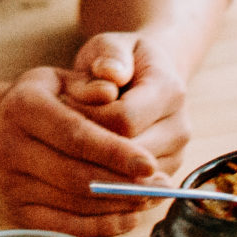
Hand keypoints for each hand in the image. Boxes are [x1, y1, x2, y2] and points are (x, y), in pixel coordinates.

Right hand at [0, 66, 167, 236]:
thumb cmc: (46, 101)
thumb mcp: (66, 79)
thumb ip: (91, 83)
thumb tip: (112, 89)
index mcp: (21, 107)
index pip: (74, 134)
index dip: (115, 152)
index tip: (150, 164)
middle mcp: (6, 146)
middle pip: (75, 175)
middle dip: (123, 184)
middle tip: (161, 186)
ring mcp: (8, 183)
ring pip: (73, 203)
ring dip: (118, 206)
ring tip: (151, 198)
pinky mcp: (14, 211)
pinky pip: (64, 227)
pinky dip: (100, 226)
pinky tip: (128, 216)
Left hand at [63, 32, 191, 171]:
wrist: (144, 80)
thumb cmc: (118, 61)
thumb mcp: (110, 46)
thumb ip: (109, 55)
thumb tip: (110, 75)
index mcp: (169, 89)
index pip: (124, 119)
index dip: (87, 118)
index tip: (61, 109)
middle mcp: (180, 127)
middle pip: (128, 154)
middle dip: (88, 146)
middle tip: (56, 134)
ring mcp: (175, 155)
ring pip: (128, 178)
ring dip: (94, 165)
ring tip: (70, 145)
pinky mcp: (163, 176)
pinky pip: (129, 191)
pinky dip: (103, 179)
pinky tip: (82, 162)